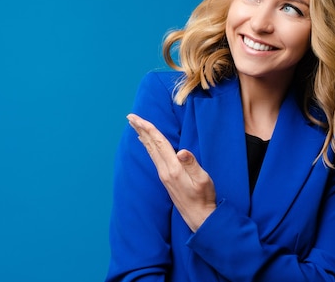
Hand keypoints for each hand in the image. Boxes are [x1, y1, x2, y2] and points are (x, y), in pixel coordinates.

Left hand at [127, 113, 216, 231]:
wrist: (199, 217)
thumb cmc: (204, 197)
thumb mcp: (203, 180)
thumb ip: (192, 165)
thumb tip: (181, 151)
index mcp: (173, 169)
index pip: (159, 143)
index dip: (149, 129)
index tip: (137, 118)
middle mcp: (165, 171)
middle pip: (151, 145)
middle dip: (140, 129)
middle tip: (130, 117)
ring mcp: (163, 175)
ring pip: (151, 150)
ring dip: (142, 137)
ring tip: (135, 126)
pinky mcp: (165, 178)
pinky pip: (154, 157)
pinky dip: (148, 146)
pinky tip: (146, 143)